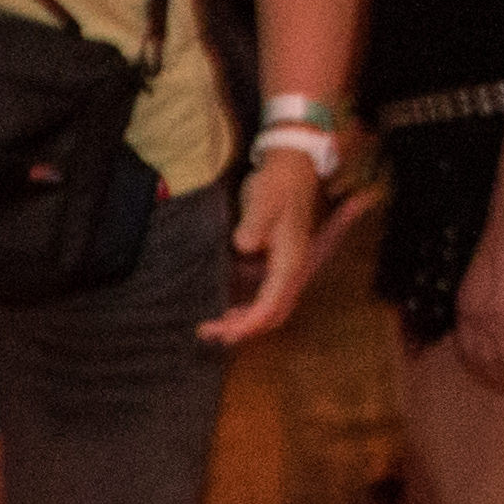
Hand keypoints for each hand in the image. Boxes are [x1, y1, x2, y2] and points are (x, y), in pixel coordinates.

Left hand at [200, 150, 325, 347]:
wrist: (293, 169)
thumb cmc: (277, 186)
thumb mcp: (263, 200)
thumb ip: (254, 225)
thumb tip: (244, 245)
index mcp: (290, 263)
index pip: (271, 305)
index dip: (248, 323)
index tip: (224, 331)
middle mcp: (292, 270)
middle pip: (273, 313)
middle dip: (244, 328)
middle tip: (211, 334)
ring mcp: (286, 267)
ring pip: (270, 306)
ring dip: (245, 319)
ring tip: (213, 327)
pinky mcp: (278, 262)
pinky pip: (265, 293)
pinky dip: (247, 305)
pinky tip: (227, 307)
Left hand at [444, 207, 503, 387]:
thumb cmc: (502, 251)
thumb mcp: (479, 281)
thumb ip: (480, 305)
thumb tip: (489, 326)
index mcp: (464, 308)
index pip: (465, 350)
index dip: (477, 369)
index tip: (486, 379)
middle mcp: (479, 317)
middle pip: (485, 359)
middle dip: (496, 378)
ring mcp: (502, 317)